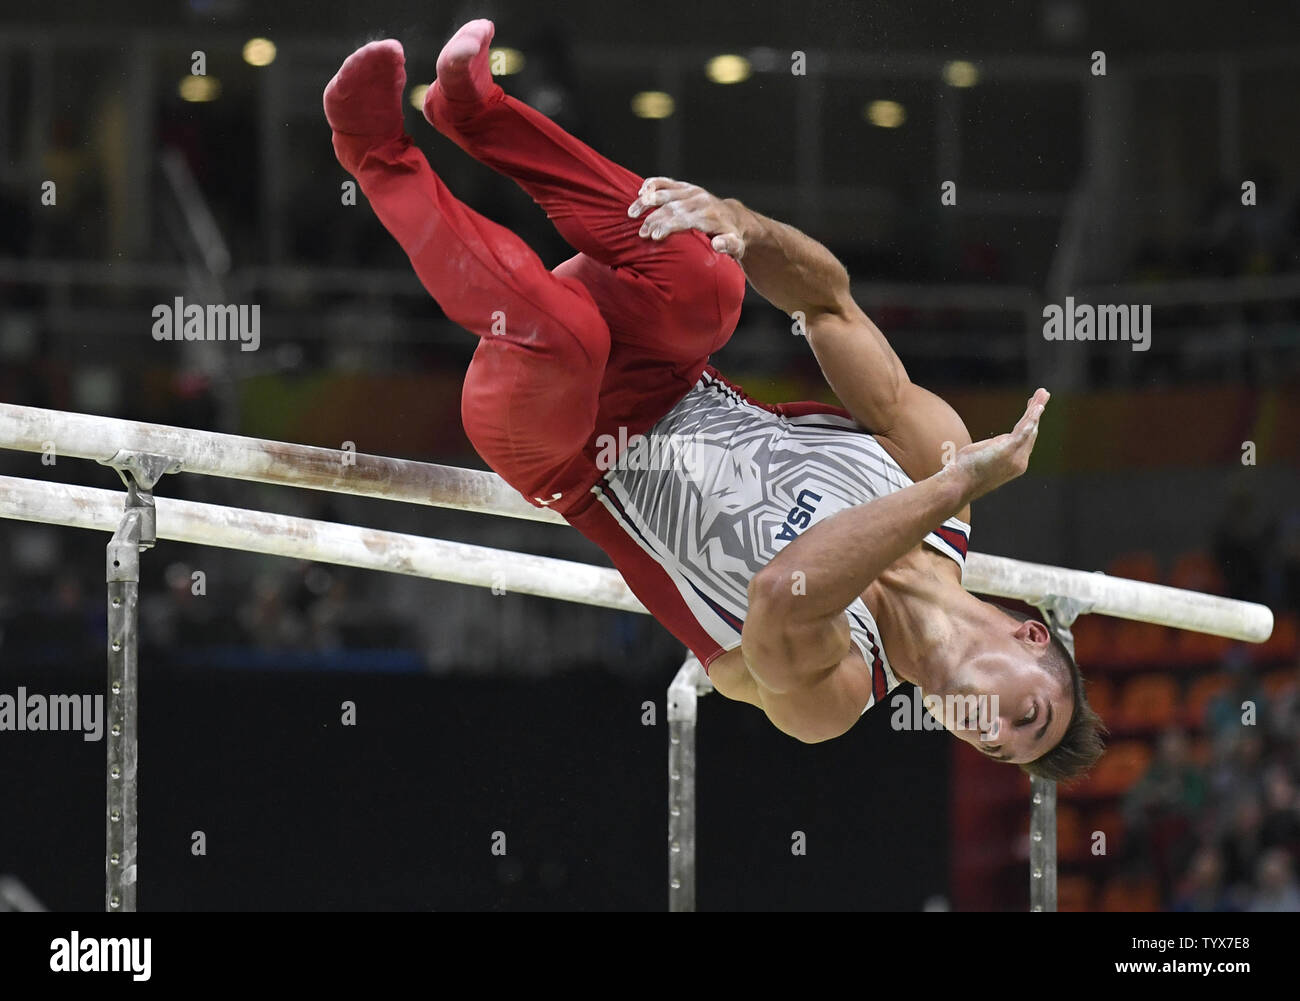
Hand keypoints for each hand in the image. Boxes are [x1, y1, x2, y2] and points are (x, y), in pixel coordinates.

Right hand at [627, 177, 746, 257]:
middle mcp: (700, 200)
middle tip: (641, 233)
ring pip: (666, 193)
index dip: (669, 226)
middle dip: (654, 219)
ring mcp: (692, 191)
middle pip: (672, 208)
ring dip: (647, 202)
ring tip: (631, 213)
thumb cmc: (731, 237)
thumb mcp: (737, 247)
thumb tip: (717, 244)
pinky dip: (653, 184)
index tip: (655, 236)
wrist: (734, 217)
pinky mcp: (686, 187)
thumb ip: (729, 246)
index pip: (686, 219)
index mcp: (710, 216)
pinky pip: (667, 182)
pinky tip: (640, 191)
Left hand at [947, 389, 1049, 503]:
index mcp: (1013, 464)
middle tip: (1042, 394)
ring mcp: (1016, 456)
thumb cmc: (963, 473)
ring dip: (1036, 408)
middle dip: (1036, 412)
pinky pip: (1024, 428)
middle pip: (1031, 431)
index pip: (1025, 440)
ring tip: (1043, 392)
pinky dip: (1031, 415)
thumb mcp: (979, 459)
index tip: (1032, 409)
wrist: (959, 484)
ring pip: (1029, 427)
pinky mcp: (1010, 449)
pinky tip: (1037, 405)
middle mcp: (1019, 462)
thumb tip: (987, 446)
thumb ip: (988, 450)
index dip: (1029, 424)